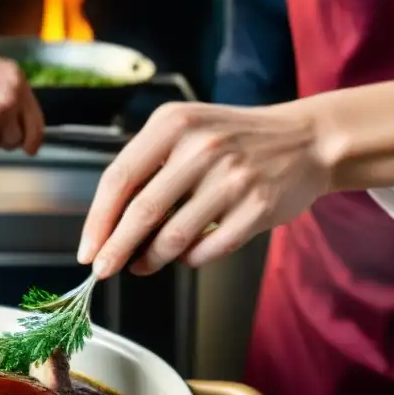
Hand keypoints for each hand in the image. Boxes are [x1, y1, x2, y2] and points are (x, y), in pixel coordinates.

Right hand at [0, 42, 44, 154]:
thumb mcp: (0, 74)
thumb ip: (15, 97)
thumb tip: (25, 128)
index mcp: (20, 83)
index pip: (36, 123)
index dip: (34, 141)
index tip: (31, 150)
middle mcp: (12, 98)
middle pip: (17, 138)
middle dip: (4, 139)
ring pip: (0, 143)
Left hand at [77, 101, 331, 276]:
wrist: (306, 140)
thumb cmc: (233, 141)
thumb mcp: (185, 133)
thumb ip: (147, 169)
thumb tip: (108, 227)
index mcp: (174, 124)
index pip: (119, 178)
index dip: (98, 220)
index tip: (87, 249)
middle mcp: (203, 147)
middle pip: (142, 212)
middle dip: (115, 250)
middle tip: (102, 270)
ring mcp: (233, 178)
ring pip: (174, 237)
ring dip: (151, 259)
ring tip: (142, 264)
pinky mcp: (258, 207)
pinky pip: (208, 249)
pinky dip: (190, 259)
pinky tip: (185, 255)